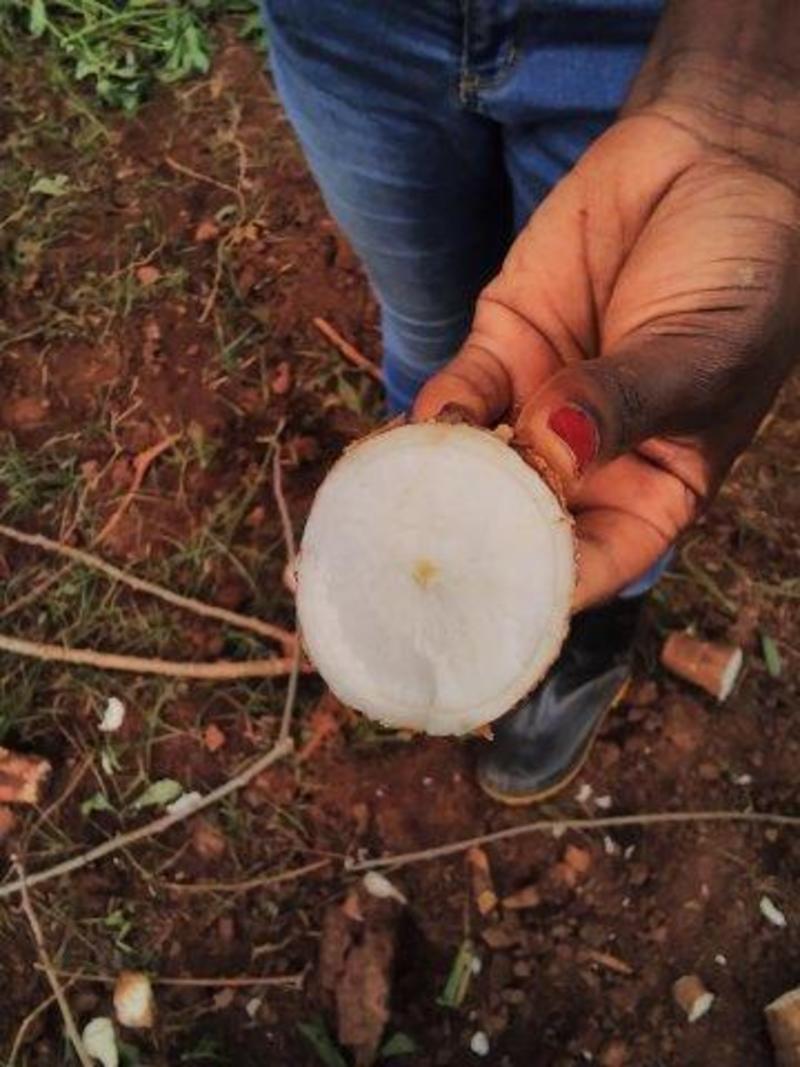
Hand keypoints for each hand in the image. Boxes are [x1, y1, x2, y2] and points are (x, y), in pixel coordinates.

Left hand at [413, 110, 798, 609]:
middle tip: (415, 580)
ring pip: (476, 466)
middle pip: (518, 526)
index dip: (545, 595)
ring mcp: (538, 406)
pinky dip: (434, 418)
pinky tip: (418, 434)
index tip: (493, 617)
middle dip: (469, 551)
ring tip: (399, 517)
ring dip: (438, 489)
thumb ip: (624, 404)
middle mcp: (587, 460)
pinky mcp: (502, 347)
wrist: (713, 160)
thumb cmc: (742, 273)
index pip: (592, 561)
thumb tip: (551, 447)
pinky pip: (458, 396)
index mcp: (652, 485)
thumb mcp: (699, 355)